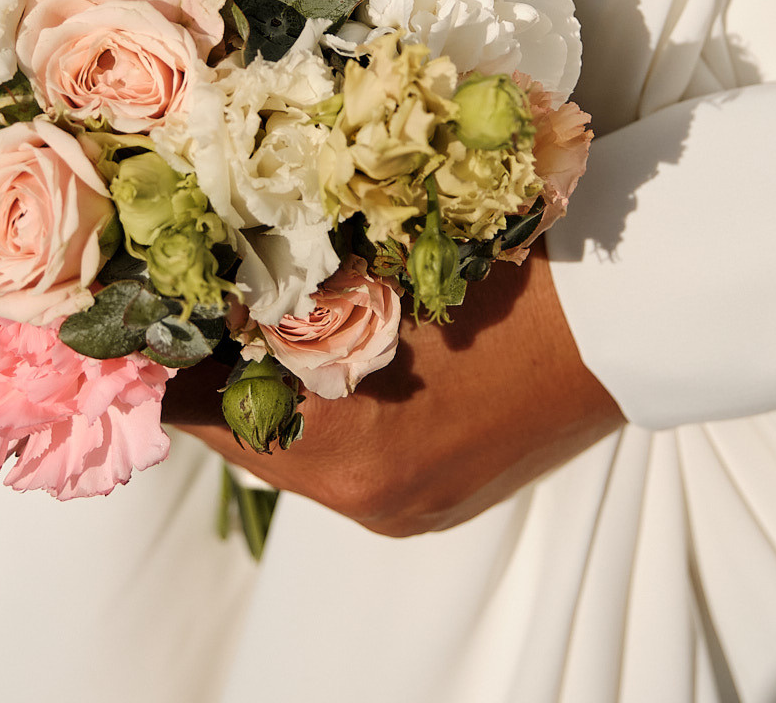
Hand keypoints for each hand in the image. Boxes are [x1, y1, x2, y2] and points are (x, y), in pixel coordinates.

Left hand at [165, 255, 622, 536]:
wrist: (624, 319)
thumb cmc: (501, 268)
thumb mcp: (379, 267)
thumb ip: (291, 290)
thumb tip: (201, 279)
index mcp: (341, 438)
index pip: (196, 409)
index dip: (170, 354)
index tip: (152, 311)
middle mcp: (363, 492)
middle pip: (239, 442)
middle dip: (220, 379)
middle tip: (207, 315)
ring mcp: (403, 508)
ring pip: (292, 459)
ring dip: (278, 402)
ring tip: (281, 335)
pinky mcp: (436, 507)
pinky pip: (348, 469)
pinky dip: (337, 423)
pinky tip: (354, 369)